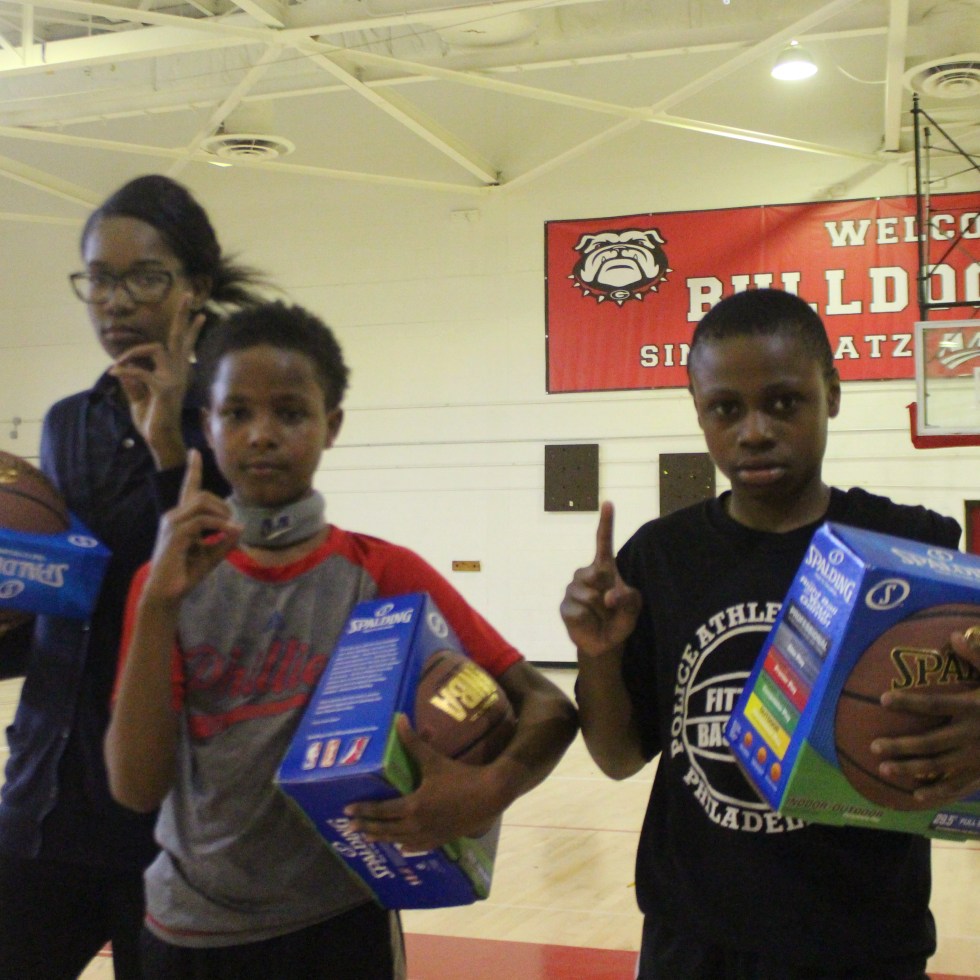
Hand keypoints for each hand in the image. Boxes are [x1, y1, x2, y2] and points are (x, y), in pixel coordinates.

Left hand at [109, 294, 204, 469]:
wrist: (159, 439)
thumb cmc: (151, 418)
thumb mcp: (138, 394)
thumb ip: (134, 378)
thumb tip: (125, 365)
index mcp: (176, 371)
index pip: (183, 346)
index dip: (190, 329)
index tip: (200, 313)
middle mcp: (179, 371)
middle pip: (181, 338)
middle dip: (184, 315)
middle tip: (191, 296)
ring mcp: (174, 379)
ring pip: (155, 349)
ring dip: (132, 352)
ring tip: (118, 364)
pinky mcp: (163, 388)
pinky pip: (140, 372)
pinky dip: (123, 371)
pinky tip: (113, 374)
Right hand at [142, 450, 240, 604]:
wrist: (167, 592)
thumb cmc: (187, 573)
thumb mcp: (213, 555)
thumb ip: (226, 540)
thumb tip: (240, 527)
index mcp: (181, 518)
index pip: (187, 487)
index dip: (193, 469)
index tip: (195, 452)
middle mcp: (174, 516)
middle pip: (202, 495)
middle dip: (223, 506)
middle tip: (233, 525)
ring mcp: (172, 524)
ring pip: (202, 503)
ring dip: (223, 514)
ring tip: (230, 529)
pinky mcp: (175, 534)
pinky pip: (202, 520)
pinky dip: (220, 525)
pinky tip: (229, 533)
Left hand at [344, 715, 498, 851]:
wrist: (489, 795)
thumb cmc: (460, 777)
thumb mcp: (434, 760)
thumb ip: (414, 742)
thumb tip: (399, 720)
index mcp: (413, 805)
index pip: (382, 810)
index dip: (364, 810)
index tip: (347, 811)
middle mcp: (417, 824)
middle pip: (387, 828)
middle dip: (368, 826)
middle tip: (351, 827)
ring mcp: (430, 834)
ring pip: (400, 839)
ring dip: (383, 838)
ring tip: (369, 837)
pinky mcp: (442, 838)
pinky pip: (419, 846)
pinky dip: (407, 846)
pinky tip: (402, 847)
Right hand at [560, 501, 641, 657]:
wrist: (605, 643)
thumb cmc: (619, 619)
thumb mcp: (633, 608)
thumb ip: (628, 599)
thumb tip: (608, 597)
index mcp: (603, 569)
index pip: (603, 542)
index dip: (606, 523)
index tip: (608, 503)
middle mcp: (585, 574)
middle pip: (599, 575)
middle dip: (611, 595)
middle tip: (611, 609)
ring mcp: (572, 590)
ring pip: (591, 596)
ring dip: (602, 612)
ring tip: (601, 618)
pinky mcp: (564, 607)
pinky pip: (580, 611)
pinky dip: (590, 621)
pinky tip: (590, 623)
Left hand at [873, 624, 979, 804]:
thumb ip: (979, 656)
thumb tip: (954, 634)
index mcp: (972, 708)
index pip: (934, 705)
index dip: (908, 702)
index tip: (883, 699)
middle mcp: (970, 735)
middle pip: (928, 742)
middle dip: (900, 745)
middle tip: (874, 745)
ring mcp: (976, 758)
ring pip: (937, 767)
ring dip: (909, 769)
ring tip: (883, 768)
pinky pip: (957, 786)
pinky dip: (937, 793)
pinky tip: (916, 794)